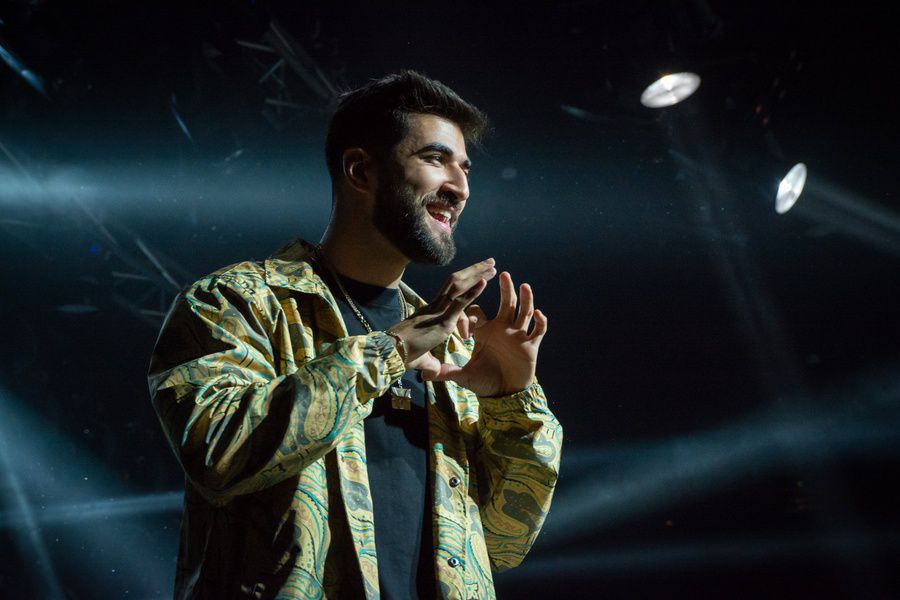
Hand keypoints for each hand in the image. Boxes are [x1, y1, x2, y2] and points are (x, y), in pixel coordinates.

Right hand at [386, 258, 496, 377]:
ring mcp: (438, 312)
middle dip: (473, 270)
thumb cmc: (401, 355)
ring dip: (476, 273)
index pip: (450, 294)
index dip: (465, 285)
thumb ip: (430, 363)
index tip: (478, 279)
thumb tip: (433, 371)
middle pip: (456, 282)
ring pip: (458, 286)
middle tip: (490, 262)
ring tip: (492, 264)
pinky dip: (473, 291)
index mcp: (430, 312)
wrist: (391, 353)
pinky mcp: (442, 321)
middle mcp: (435, 307)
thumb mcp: (421, 359)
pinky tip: (485, 281)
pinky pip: (459, 302)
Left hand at [424, 271, 547, 396]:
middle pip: (506, 303)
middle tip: (502, 273)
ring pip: (524, 311)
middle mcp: (503, 328)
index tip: (464, 331)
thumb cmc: (486, 380)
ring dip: (525, 298)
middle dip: (505, 288)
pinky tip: (539, 313)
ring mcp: (518, 335)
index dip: (470, 315)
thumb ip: (447, 372)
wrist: (506, 392)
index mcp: (485, 332)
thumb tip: (425, 375)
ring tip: (524, 285)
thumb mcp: (465, 376)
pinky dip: (540, 322)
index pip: (477, 313)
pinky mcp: (531, 345)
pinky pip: (538, 330)